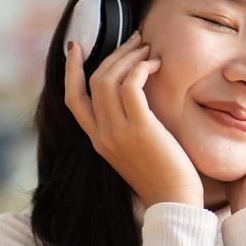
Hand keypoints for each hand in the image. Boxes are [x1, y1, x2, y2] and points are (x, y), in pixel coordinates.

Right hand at [64, 32, 203, 207]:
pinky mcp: (140, 129)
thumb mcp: (136, 150)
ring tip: (148, 48)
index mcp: (98, 140)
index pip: (72, 99)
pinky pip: (132, 85)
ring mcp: (118, 132)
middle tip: (136, 41)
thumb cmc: (165, 176)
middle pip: (93, 81)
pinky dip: (142, 68)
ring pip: (109, 78)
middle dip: (114, 54)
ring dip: (129, 56)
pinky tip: (157, 65)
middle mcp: (102, 135)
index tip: (76, 47)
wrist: (175, 204)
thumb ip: (127, 127)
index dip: (70, 70)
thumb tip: (135, 96)